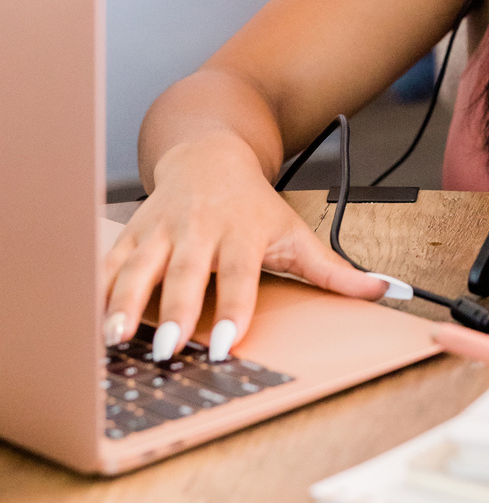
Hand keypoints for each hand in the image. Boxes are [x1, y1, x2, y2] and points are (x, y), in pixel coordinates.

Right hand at [102, 137, 387, 359]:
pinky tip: (87, 321)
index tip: (228, 343)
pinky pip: (109, 262)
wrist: (209, 153)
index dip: (233, 308)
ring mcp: (160, 229)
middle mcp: (198, 229)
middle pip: (184, 274)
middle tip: (166, 349)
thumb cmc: (253, 205)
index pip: (238, 274)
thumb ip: (335, 271)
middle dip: (172, 312)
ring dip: (124, 304)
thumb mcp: (296, 232)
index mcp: (241, 232)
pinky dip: (97, 290)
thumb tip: (386, 293)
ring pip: (138, 268)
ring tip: (115, 339)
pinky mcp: (132, 232)